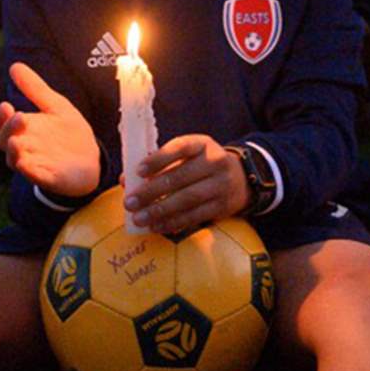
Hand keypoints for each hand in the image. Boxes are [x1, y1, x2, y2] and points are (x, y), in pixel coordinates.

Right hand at [0, 61, 100, 199]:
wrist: (92, 159)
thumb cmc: (68, 133)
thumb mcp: (55, 106)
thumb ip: (35, 89)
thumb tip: (14, 66)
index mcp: (24, 129)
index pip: (3, 122)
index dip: (1, 116)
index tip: (6, 105)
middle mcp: (24, 146)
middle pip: (4, 141)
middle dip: (8, 130)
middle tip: (19, 117)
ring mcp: (34, 163)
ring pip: (14, 160)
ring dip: (13, 152)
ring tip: (16, 143)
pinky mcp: (47, 179)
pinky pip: (34, 176)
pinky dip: (29, 171)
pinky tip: (28, 164)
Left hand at [126, 134, 248, 233]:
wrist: (242, 178)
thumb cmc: (202, 164)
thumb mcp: (188, 155)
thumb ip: (160, 163)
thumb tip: (127, 180)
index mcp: (202, 144)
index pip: (179, 148)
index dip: (158, 159)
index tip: (138, 171)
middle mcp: (214, 162)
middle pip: (179, 178)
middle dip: (151, 192)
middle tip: (130, 202)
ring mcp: (221, 185)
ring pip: (186, 200)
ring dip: (159, 211)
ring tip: (139, 218)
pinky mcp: (222, 206)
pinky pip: (194, 216)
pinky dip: (173, 223)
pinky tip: (156, 226)